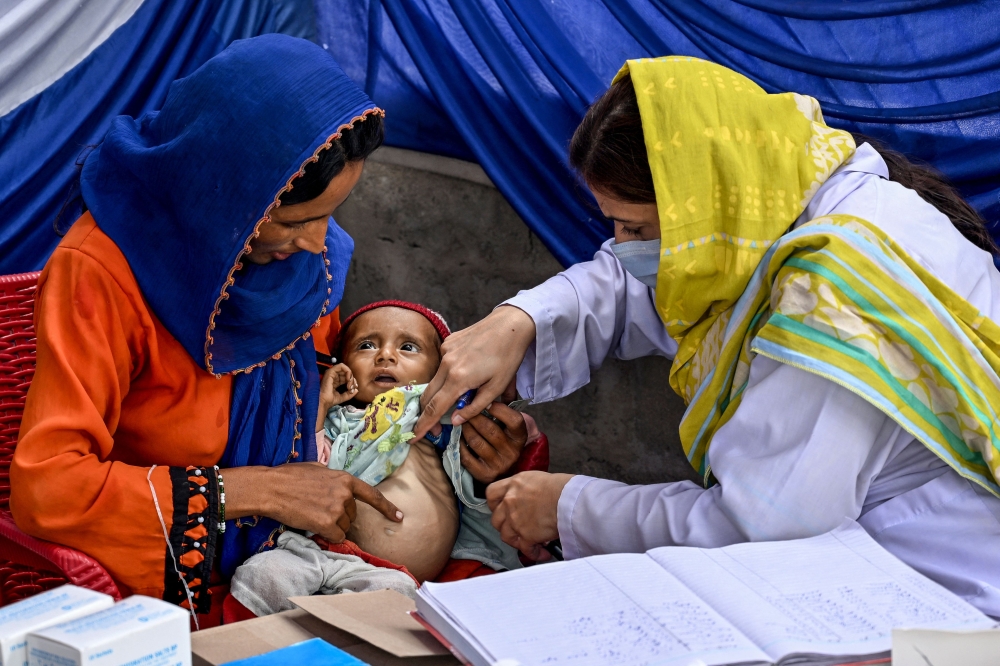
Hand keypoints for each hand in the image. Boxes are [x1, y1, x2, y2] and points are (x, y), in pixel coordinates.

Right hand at [223, 464, 401, 542]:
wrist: (271, 488)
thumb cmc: (289, 476)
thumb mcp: (317, 469)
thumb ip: (332, 479)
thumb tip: (336, 487)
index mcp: (344, 479)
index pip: (372, 495)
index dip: (387, 508)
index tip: (399, 517)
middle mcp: (345, 494)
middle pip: (352, 515)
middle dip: (339, 516)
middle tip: (317, 509)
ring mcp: (337, 509)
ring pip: (343, 528)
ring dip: (332, 526)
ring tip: (311, 514)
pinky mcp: (328, 524)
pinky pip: (335, 537)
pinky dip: (326, 536)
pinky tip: (312, 525)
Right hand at [316, 364, 357, 430]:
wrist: (324, 402)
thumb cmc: (330, 400)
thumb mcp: (343, 397)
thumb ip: (350, 394)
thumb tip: (357, 390)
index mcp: (336, 381)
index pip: (346, 377)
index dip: (352, 382)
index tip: (353, 389)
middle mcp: (334, 376)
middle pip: (347, 373)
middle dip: (352, 379)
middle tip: (353, 387)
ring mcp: (332, 373)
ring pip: (345, 369)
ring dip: (350, 376)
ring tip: (350, 384)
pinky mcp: (331, 371)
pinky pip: (341, 366)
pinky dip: (348, 371)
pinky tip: (348, 379)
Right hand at [414, 305, 534, 437]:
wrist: (509, 325)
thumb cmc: (508, 357)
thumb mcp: (496, 388)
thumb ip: (474, 407)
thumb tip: (455, 420)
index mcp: (459, 378)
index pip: (435, 407)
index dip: (424, 425)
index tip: (414, 437)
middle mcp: (447, 364)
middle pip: (428, 395)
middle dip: (427, 413)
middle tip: (434, 427)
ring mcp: (445, 351)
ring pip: (434, 380)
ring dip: (439, 394)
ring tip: (457, 399)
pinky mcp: (447, 343)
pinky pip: (442, 365)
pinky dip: (447, 375)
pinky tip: (464, 373)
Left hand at [461, 402, 526, 482]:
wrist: (504, 469)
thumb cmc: (503, 440)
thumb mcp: (508, 426)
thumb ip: (502, 412)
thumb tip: (481, 394)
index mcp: (520, 437)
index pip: (514, 420)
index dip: (499, 409)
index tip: (486, 402)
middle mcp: (512, 452)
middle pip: (490, 429)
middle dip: (473, 416)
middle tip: (464, 409)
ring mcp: (498, 464)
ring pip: (476, 442)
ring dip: (465, 429)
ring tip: (461, 422)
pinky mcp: (484, 474)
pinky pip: (467, 456)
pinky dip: (459, 445)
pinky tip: (459, 438)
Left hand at [487, 471, 573, 559]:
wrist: (570, 499)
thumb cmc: (563, 487)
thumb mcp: (538, 479)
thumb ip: (527, 490)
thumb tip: (530, 501)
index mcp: (514, 484)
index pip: (492, 494)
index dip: (495, 504)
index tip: (502, 509)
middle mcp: (510, 501)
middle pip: (496, 519)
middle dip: (506, 526)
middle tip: (517, 529)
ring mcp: (515, 519)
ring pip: (506, 536)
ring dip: (517, 541)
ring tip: (531, 543)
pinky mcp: (526, 535)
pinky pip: (525, 549)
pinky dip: (533, 553)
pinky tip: (543, 554)